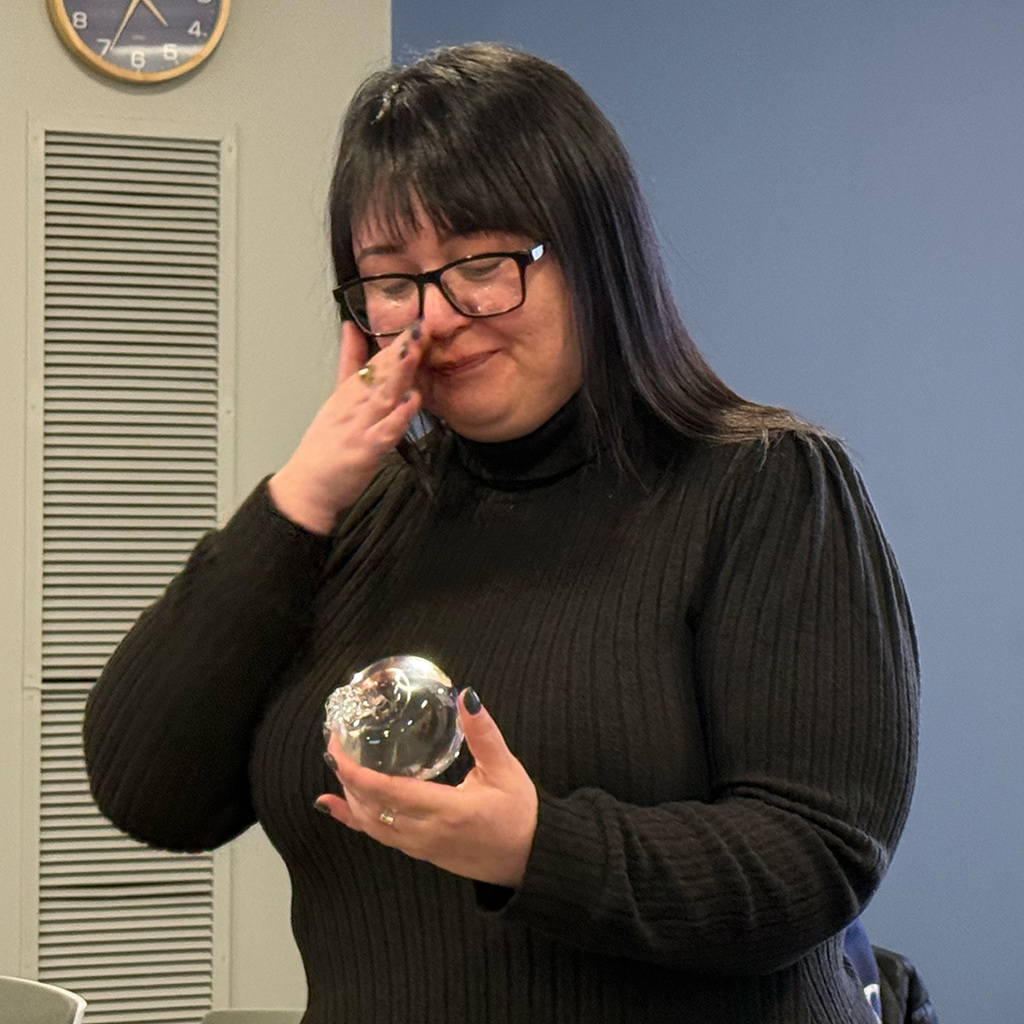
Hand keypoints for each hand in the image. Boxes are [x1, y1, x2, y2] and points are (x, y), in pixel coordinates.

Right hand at [268, 322, 423, 533]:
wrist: (306, 487)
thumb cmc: (323, 447)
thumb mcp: (335, 398)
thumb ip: (348, 364)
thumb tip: (351, 329)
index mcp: (347, 394)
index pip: (374, 362)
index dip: (396, 342)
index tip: (416, 323)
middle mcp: (352, 406)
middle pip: (379, 374)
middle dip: (401, 351)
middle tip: (421, 328)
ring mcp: (358, 427)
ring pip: (382, 396)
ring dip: (400, 374)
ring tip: (415, 353)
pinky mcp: (364, 451)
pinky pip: (384, 431)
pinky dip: (398, 416)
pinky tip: (411, 401)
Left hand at [316, 690, 538, 887]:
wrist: (531, 860)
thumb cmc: (520, 814)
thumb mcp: (505, 769)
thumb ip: (484, 734)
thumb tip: (466, 697)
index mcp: (446, 811)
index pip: (387, 793)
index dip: (355, 772)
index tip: (337, 747)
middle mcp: (426, 833)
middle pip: (371, 808)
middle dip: (347, 778)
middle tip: (335, 745)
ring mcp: (421, 847)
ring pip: (372, 825)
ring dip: (351, 796)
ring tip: (339, 766)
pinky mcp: (421, 853)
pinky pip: (380, 836)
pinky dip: (354, 820)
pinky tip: (333, 806)